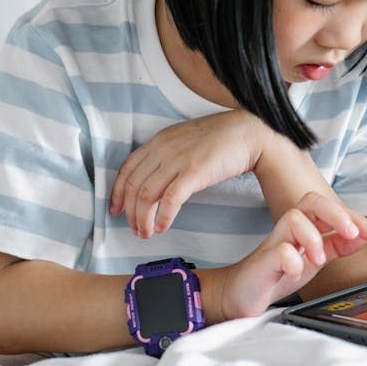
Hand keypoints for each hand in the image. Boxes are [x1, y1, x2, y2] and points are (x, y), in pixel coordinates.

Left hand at [110, 110, 272, 237]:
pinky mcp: (194, 171)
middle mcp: (164, 148)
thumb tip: (156, 179)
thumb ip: (168, 153)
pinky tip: (162, 227)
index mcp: (160, 140)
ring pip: (146, 195)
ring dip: (143, 219)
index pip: (127, 168)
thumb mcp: (187, 139)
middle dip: (130, 212)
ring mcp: (178, 159)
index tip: (116, 209)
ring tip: (147, 232)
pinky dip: (163, 216)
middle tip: (135, 228)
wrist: (250, 133)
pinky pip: (170, 199)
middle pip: (134, 185)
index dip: (117, 192)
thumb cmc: (223, 138)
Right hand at [220, 192, 366, 318]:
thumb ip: (339, 245)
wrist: (241, 296)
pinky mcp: (262, 262)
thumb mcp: (316, 259)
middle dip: (337, 214)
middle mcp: (289, 230)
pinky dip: (293, 261)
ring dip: (314, 238)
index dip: (354, 217)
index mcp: (305, 226)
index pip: (330, 208)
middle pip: (311, 201)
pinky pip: (279, 251)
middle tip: (353, 234)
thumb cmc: (277, 273)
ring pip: (294, 218)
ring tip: (320, 260)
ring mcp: (274, 243)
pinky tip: (297, 272)